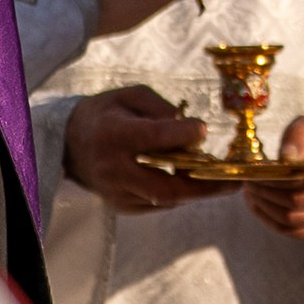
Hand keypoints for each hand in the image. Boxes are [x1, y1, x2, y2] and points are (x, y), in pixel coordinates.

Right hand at [64, 84, 209, 212]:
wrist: (69, 144)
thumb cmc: (107, 114)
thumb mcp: (129, 97)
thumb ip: (160, 108)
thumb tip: (192, 131)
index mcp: (112, 134)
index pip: (150, 138)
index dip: (180, 135)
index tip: (203, 129)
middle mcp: (112, 167)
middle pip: (163, 185)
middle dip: (203, 186)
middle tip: (233, 182)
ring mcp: (115, 192)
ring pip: (164, 199)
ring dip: (196, 191)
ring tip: (223, 182)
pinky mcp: (121, 206)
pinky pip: (158, 204)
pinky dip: (180, 194)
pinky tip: (195, 184)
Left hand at [242, 116, 303, 238]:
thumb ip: (300, 136)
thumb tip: (287, 157)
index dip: (281, 177)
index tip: (258, 171)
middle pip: (299, 200)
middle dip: (268, 192)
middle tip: (249, 182)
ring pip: (294, 219)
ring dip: (266, 207)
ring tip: (251, 193)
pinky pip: (294, 232)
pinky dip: (270, 220)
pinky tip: (259, 206)